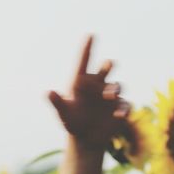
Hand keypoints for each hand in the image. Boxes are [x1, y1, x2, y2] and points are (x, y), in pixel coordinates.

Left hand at [47, 36, 130, 154]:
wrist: (87, 138)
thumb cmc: (73, 123)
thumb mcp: (64, 114)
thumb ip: (57, 103)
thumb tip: (48, 92)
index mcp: (82, 82)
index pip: (84, 62)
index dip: (87, 48)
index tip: (90, 35)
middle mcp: (98, 84)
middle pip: (106, 69)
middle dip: (107, 66)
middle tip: (108, 64)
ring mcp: (111, 95)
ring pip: (117, 85)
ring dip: (114, 88)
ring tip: (109, 96)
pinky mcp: (120, 107)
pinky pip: (125, 104)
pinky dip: (123, 108)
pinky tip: (118, 114)